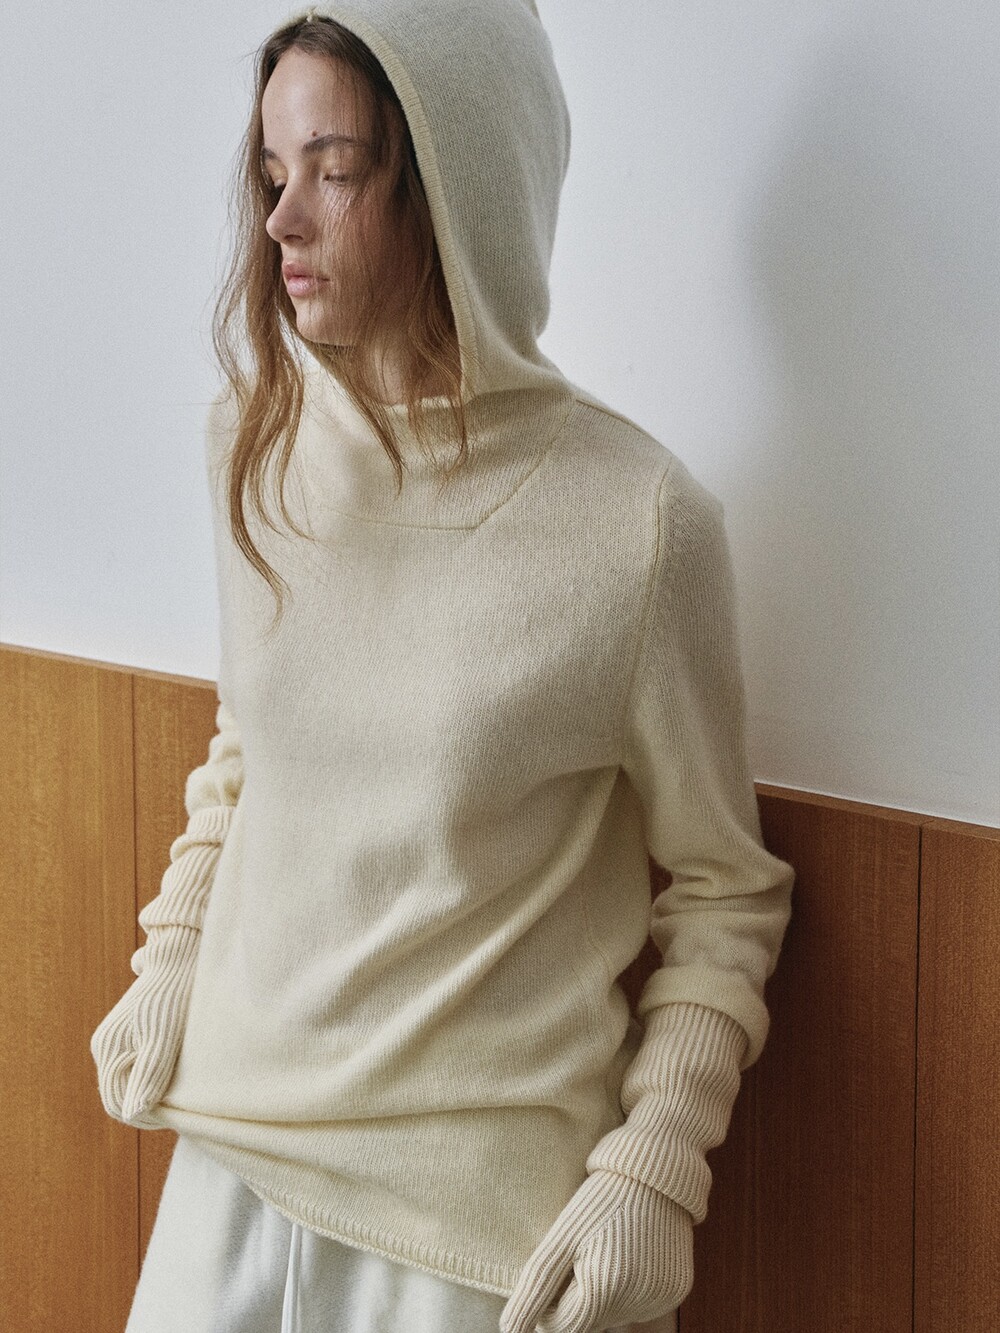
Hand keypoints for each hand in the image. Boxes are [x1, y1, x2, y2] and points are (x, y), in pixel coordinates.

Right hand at [89, 924, 200, 1127]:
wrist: (181, 955)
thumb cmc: (173, 997)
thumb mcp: (163, 1039)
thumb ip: (147, 1076)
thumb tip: (132, 1113)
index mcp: (108, 1048)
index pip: (117, 1102)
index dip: (144, 1117)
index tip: (174, 1118)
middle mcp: (106, 1044)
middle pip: (121, 1093)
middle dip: (147, 1107)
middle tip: (182, 1110)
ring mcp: (118, 1037)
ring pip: (130, 1080)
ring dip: (150, 1093)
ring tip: (182, 1097)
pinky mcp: (132, 1031)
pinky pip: (137, 1065)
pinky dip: (153, 1077)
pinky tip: (177, 1077)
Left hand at [499, 1169, 692, 1332]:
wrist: (655, 1173)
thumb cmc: (600, 1201)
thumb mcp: (561, 1238)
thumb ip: (534, 1289)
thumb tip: (509, 1331)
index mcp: (604, 1291)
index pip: (561, 1326)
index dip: (548, 1304)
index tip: (553, 1270)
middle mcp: (637, 1304)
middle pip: (589, 1321)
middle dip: (576, 1297)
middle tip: (580, 1252)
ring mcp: (660, 1300)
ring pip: (615, 1315)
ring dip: (603, 1293)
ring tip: (605, 1248)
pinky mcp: (677, 1291)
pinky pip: (642, 1303)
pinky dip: (630, 1288)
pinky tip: (628, 1254)